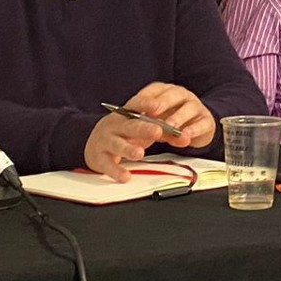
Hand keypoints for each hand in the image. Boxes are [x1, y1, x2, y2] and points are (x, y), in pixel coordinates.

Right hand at [81, 83, 215, 181]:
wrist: (95, 144)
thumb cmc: (125, 134)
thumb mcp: (143, 129)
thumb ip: (165, 132)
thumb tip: (185, 138)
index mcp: (126, 114)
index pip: (136, 104)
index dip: (147, 104)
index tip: (158, 106)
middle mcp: (114, 125)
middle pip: (129, 126)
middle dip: (143, 128)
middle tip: (156, 131)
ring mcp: (105, 141)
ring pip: (116, 144)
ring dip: (128, 149)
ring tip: (139, 154)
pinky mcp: (99, 158)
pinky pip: (107, 164)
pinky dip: (116, 171)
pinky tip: (125, 176)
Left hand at [124, 82, 215, 149]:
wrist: (195, 129)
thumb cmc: (169, 121)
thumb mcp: (155, 121)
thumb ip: (146, 122)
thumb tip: (132, 126)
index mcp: (165, 92)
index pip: (155, 90)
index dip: (147, 96)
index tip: (138, 104)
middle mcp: (181, 95)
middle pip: (173, 95)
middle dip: (163, 103)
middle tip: (154, 112)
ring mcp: (195, 106)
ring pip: (188, 108)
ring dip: (178, 117)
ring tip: (170, 127)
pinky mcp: (206, 120)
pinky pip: (202, 123)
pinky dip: (194, 129)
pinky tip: (186, 135)